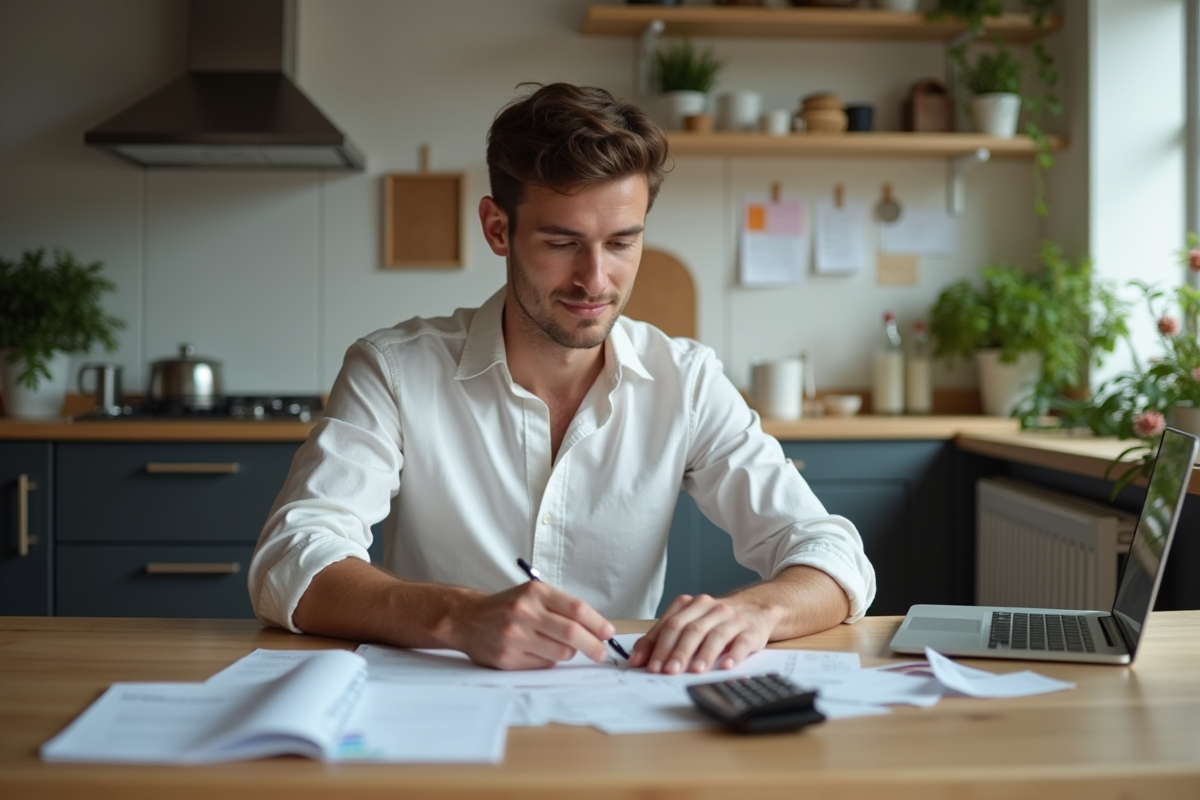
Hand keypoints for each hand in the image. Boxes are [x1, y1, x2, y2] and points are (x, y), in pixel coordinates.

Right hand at [444, 580, 614, 669]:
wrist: (467, 619)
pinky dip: (549, 660)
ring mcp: (514, 636)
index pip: (576, 609)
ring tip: (561, 647)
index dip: (597, 623)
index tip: (608, 633)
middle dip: (593, 645)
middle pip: (572, 633)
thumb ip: (562, 608)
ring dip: (569, 653)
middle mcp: (524, 612)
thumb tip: (598, 629)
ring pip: (560, 652)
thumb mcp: (532, 595)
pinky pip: (543, 664)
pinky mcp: (507, 658)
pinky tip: (539, 651)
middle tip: (601, 652)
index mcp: (534, 592)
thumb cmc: (507, 607)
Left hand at [627, 594, 777, 674]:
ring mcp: (732, 618)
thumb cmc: (715, 620)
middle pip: (690, 629)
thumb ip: (662, 638)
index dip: (657, 646)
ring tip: (694, 671)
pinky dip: (734, 655)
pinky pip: (742, 642)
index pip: (670, 624)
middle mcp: (710, 608)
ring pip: (715, 635)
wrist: (755, 608)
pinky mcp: (751, 630)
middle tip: (668, 671)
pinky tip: (726, 666)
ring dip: (703, 654)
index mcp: (690, 604)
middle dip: (677, 651)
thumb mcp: (689, 622)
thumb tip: (638, 659)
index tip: (647, 665)